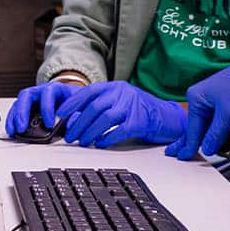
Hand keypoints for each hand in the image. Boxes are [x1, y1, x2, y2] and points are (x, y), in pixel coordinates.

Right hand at [4, 80, 80, 136]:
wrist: (75, 102)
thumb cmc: (76, 105)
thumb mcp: (80, 108)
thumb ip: (77, 115)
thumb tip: (72, 123)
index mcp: (57, 89)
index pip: (48, 93)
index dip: (47, 108)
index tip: (49, 124)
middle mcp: (42, 91)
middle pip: (28, 95)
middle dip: (23, 112)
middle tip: (23, 127)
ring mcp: (33, 98)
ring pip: (19, 102)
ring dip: (15, 117)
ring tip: (14, 131)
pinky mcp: (28, 107)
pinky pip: (16, 110)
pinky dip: (12, 120)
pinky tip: (12, 130)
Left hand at [55, 81, 186, 146]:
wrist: (169, 117)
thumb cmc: (142, 111)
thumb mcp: (121, 101)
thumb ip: (103, 104)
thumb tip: (77, 117)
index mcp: (115, 87)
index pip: (89, 92)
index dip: (72, 103)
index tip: (60, 114)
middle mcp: (123, 93)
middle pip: (94, 107)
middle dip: (79, 122)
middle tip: (70, 135)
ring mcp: (132, 106)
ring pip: (105, 118)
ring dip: (90, 131)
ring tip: (82, 141)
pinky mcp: (141, 121)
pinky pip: (120, 130)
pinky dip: (107, 137)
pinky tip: (100, 143)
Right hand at [166, 37, 229, 159]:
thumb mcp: (228, 114)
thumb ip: (216, 133)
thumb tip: (206, 150)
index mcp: (196, 99)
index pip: (192, 129)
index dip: (189, 145)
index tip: (182, 158)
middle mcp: (198, 99)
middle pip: (193, 126)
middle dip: (184, 140)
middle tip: (172, 153)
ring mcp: (206, 99)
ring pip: (202, 124)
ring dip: (197, 137)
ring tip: (184, 149)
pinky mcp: (216, 101)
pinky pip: (209, 120)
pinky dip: (207, 131)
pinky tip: (203, 139)